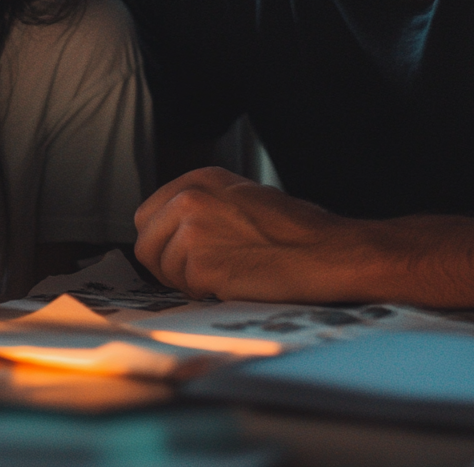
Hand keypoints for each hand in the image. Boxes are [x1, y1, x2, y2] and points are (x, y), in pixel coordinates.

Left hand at [134, 167, 364, 301]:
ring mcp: (193, 230)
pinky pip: (186, 289)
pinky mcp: (201, 264)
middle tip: (197, 274)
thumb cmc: (295, 231)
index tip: (176, 254)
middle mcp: (190, 199)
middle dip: (166, 265)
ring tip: (226, 274)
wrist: (326, 253)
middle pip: (146, 243)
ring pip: (163, 270)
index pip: (148, 214)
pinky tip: (234, 283)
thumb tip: (173, 230)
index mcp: (199, 180)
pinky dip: (206, 294)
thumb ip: (202, 208)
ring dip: (188, 282)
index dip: (161, 241)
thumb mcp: (241, 198)